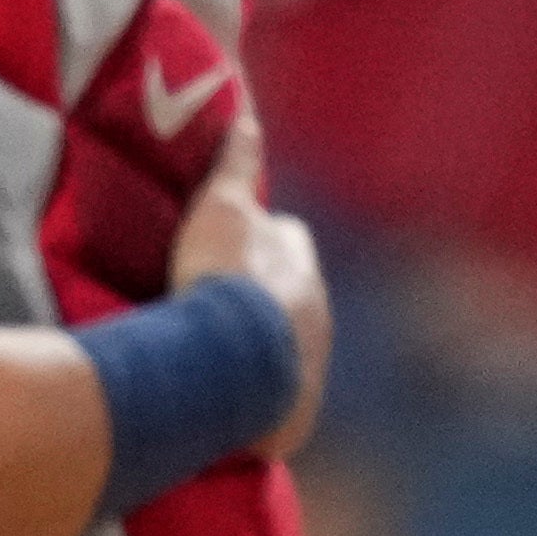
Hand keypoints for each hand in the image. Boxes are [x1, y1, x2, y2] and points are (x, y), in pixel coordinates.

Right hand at [171, 134, 332, 460]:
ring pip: (290, 351)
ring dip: (263, 350)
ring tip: (218, 355)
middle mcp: (318, 316)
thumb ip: (235, 164)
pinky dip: (257, 400)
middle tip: (219, 304)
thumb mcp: (220, 207)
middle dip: (266, 299)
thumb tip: (248, 118)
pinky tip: (226, 401)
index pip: (288, 240)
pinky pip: (276, 404)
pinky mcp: (294, 417)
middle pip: (294, 299)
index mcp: (302, 266)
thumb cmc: (224, 275)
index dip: (261, 239)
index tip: (232, 246)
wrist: (230, 362)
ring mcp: (310, 367)